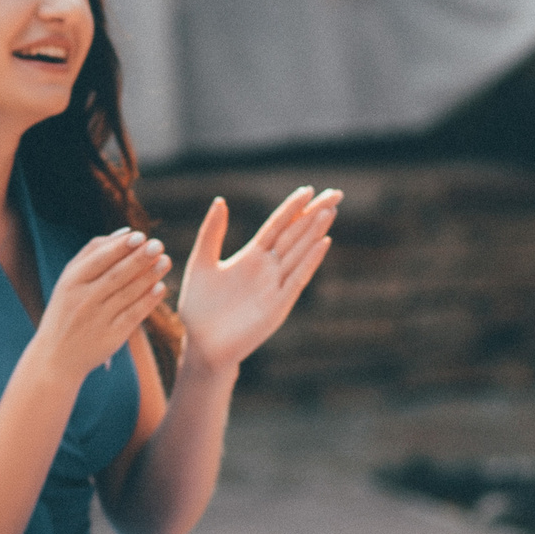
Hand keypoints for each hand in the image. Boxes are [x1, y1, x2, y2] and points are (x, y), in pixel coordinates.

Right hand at [28, 229, 170, 388]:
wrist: (56, 357)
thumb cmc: (66, 310)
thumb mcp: (69, 281)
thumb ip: (92, 253)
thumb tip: (125, 232)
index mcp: (71, 282)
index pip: (98, 260)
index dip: (120, 247)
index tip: (140, 235)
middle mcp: (83, 300)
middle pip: (116, 275)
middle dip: (139, 258)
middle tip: (158, 244)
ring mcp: (97, 319)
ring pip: (128, 294)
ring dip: (149, 276)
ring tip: (166, 261)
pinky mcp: (111, 337)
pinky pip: (133, 315)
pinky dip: (148, 301)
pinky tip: (161, 287)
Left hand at [174, 186, 338, 371]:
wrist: (201, 343)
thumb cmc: (199, 307)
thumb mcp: (201, 263)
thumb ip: (212, 233)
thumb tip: (220, 200)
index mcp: (251, 256)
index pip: (276, 226)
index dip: (291, 208)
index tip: (307, 190)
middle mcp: (267, 268)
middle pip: (295, 235)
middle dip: (314, 214)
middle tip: (335, 193)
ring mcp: (275, 286)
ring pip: (299, 253)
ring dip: (314, 232)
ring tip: (329, 211)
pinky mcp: (278, 305)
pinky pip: (297, 279)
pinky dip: (310, 261)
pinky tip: (324, 243)